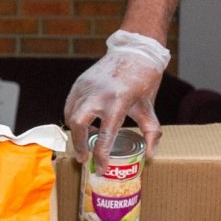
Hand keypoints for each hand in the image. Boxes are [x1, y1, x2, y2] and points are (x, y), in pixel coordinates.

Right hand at [65, 30, 171, 161]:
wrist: (135, 51)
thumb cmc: (143, 79)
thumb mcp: (149, 107)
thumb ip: (150, 133)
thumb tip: (149, 156)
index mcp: (118, 101)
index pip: (105, 136)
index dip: (101, 156)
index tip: (100, 169)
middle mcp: (98, 94)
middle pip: (78, 125)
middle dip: (79, 145)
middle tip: (84, 157)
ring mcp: (86, 86)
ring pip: (70, 115)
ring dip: (75, 132)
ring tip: (84, 143)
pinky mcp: (80, 82)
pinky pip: (70, 105)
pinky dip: (72, 118)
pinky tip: (82, 125)